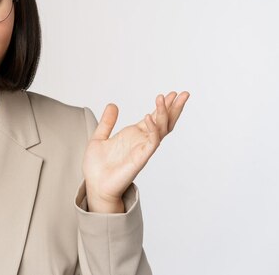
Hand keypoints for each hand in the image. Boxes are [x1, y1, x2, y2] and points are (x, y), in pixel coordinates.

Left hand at [82, 91, 189, 211]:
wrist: (94, 185)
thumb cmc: (97, 166)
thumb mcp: (99, 137)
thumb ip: (107, 122)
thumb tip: (113, 105)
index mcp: (134, 135)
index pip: (155, 118)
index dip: (163, 106)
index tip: (172, 93)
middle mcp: (141, 141)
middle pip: (164, 122)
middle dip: (175, 108)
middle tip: (184, 93)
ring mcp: (142, 150)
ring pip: (161, 130)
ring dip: (164, 114)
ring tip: (164, 98)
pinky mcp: (140, 159)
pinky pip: (151, 143)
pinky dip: (153, 130)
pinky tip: (149, 117)